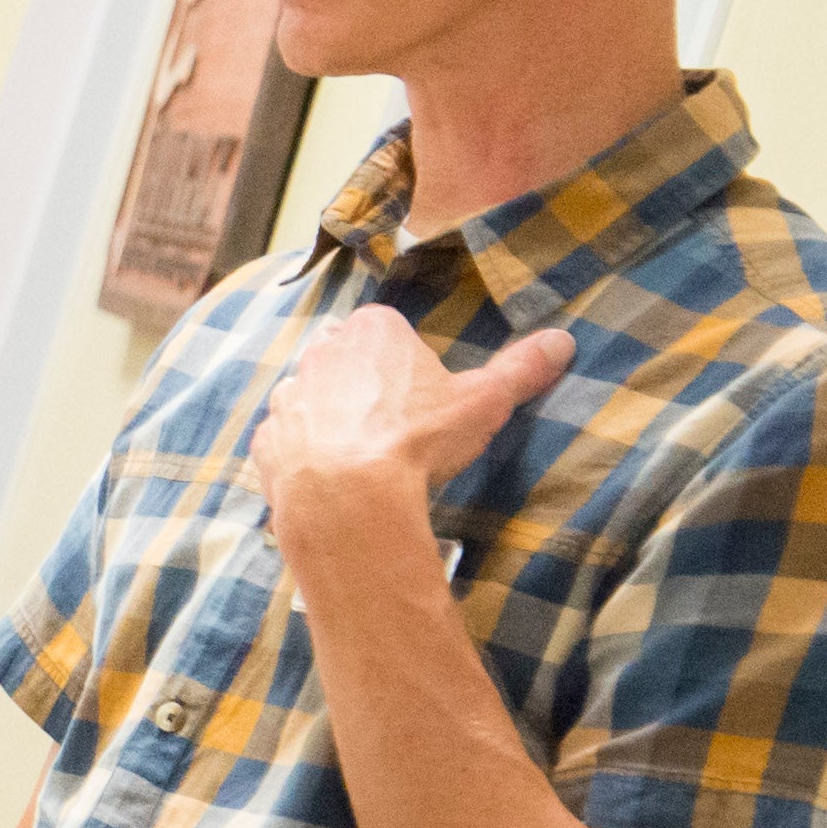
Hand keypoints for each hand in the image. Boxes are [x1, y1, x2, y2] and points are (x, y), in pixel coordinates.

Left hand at [255, 308, 569, 568]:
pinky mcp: (265, 442)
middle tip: (396, 430)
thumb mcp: (483, 401)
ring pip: (312, 400)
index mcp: (372, 329)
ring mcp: (286, 396)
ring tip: (362, 459)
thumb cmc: (416, 439)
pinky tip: (329, 480)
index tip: (423, 400)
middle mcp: (319, 352)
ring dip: (330, 421)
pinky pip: (286, 443)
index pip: (390, 333)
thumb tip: (562, 342)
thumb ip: (521, 369)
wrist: (346, 497)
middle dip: (366, 389)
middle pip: (347, 363)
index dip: (407, 366)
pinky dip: (303, 458)